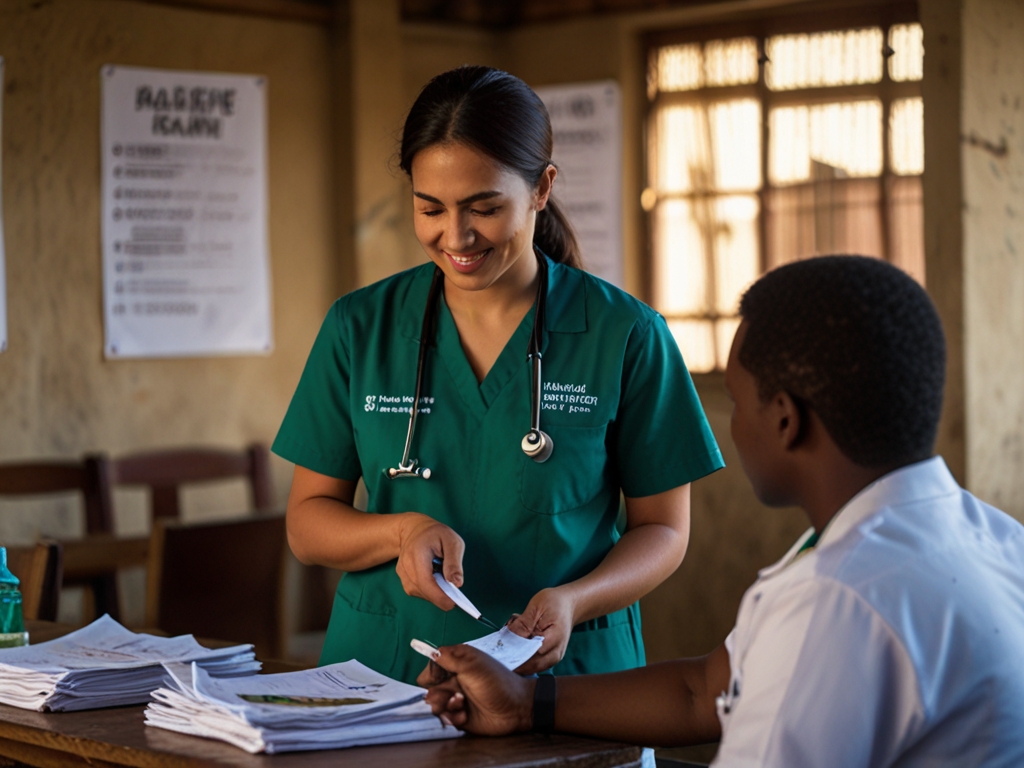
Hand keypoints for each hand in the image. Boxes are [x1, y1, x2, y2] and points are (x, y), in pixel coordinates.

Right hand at [395, 513, 464, 610]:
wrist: (413, 528)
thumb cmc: (436, 534)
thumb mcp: (452, 541)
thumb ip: (454, 562)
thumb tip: (457, 584)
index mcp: (417, 554)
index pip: (425, 582)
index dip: (439, 596)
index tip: (454, 603)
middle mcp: (405, 565)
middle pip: (422, 590)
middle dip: (440, 595)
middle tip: (455, 594)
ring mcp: (401, 572)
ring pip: (419, 592)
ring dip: (434, 592)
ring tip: (444, 580)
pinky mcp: (402, 577)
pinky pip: (416, 590)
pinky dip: (428, 590)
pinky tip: (435, 580)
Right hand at [417, 645, 534, 734]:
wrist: (515, 709)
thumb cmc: (498, 682)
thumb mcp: (473, 666)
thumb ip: (449, 659)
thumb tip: (431, 652)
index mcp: (458, 663)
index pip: (432, 666)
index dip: (430, 674)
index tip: (435, 680)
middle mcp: (456, 680)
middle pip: (430, 688)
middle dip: (437, 694)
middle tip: (451, 696)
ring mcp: (457, 698)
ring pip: (436, 705)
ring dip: (445, 706)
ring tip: (460, 705)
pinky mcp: (460, 715)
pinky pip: (446, 718)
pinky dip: (453, 718)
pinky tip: (465, 716)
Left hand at [506, 587, 575, 674]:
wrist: (569, 605)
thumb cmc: (554, 603)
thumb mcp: (537, 607)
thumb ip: (523, 623)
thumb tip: (509, 637)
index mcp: (554, 637)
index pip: (532, 653)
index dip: (515, 655)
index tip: (500, 654)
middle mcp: (556, 652)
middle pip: (532, 665)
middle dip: (514, 661)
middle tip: (498, 657)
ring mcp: (554, 657)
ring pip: (533, 668)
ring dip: (518, 662)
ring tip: (506, 653)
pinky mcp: (550, 658)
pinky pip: (535, 665)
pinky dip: (523, 660)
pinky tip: (514, 652)